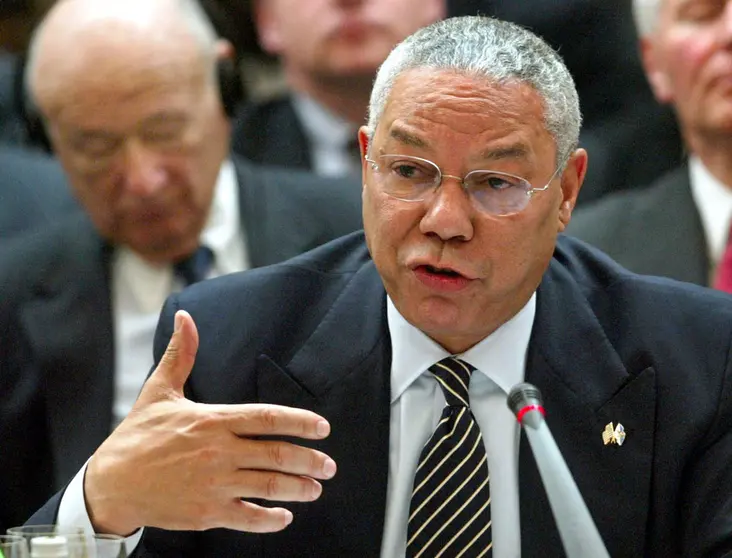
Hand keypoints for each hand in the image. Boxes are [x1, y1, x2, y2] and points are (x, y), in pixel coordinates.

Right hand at [84, 310, 336, 534]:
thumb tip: (184, 317)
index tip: (323, 428)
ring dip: (299, 488)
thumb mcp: (159, 391)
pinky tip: (284, 518)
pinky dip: (270, 519)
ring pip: (269, 486)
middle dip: (310, 460)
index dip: (300, 422)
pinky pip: (248, 517)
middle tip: (329, 465)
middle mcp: (218, 452)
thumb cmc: (136, 436)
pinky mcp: (206, 513)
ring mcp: (214, 484)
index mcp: (213, 420)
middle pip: (277, 454)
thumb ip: (181, 355)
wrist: (110, 484)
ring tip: (316, 488)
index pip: (267, 418)